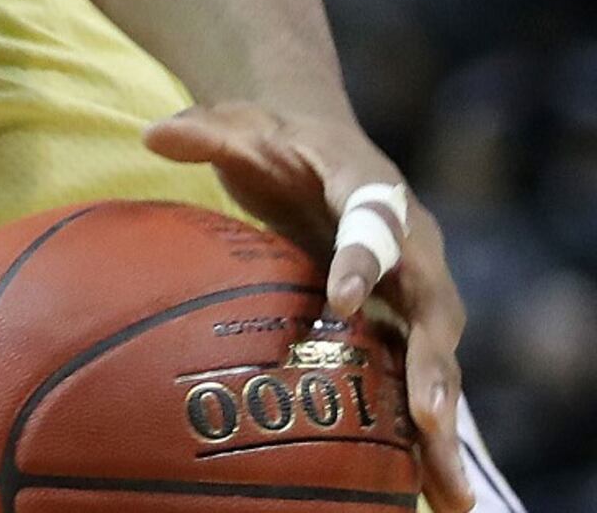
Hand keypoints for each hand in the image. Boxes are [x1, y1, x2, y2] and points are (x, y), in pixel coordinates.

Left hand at [149, 102, 473, 510]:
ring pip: (438, 357)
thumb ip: (205, 130)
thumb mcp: (241, 124)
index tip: (341, 300)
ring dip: (444, 420)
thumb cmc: (277, 141)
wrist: (319, 147)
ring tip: (448, 486)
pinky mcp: (406, 324)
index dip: (363, 260)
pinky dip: (431, 433)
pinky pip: (422, 379)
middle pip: (432, 307)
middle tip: (429, 418)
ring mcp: (416, 289)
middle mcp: (411, 244)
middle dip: (431, 363)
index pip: (374, 223)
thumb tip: (153, 134)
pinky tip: (435, 493)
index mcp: (372, 188)